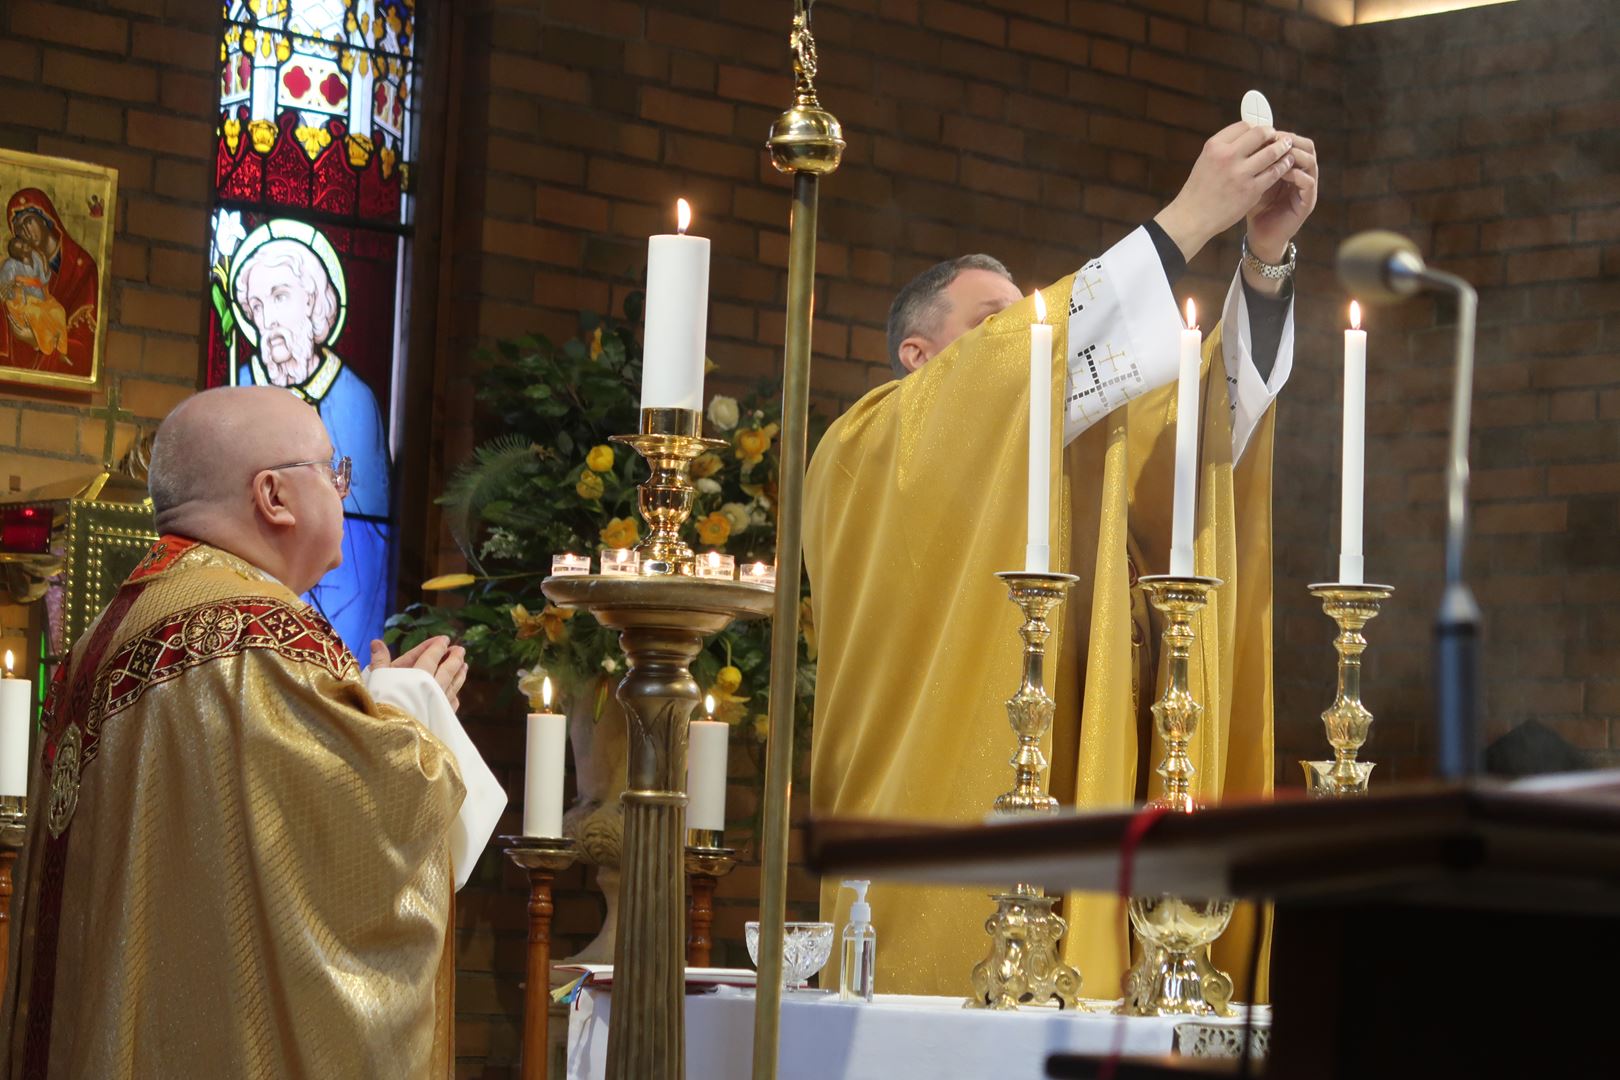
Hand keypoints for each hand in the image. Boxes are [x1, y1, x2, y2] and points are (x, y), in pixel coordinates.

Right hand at [370, 635, 469, 712]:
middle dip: (454, 658)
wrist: (395, 738)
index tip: (445, 639)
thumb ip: (380, 661)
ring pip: (454, 684)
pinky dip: (455, 696)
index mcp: (419, 675)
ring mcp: (441, 702)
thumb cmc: (382, 706)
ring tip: (465, 666)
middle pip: (448, 669)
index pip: (431, 656)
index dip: (438, 647)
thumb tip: (376, 642)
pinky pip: (452, 703)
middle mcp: (434, 686)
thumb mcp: (377, 680)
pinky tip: (456, 694)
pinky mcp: (442, 717)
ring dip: (460, 674)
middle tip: (460, 649)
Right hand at [1154, 122, 1296, 263]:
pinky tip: (1286, 166)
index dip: (1257, 128)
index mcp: (1214, 146)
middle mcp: (1227, 156)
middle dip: (1273, 134)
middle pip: (1260, 133)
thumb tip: (1250, 137)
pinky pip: (1274, 173)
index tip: (1263, 134)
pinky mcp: (1250, 190)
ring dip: (1283, 149)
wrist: (1192, 218)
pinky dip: (1283, 167)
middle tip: (1280, 138)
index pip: (1244, 126)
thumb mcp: (1206, 161)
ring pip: (1271, 152)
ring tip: (1288, 149)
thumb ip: (1225, 148)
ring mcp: (1239, 173)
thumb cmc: (1200, 190)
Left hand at [1246, 132, 1317, 265]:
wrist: (1259, 236)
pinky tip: (1282, 172)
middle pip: (1307, 146)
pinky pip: (1308, 182)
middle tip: (1275, 140)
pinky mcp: (1307, 203)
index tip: (1266, 131)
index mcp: (1291, 167)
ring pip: (1311, 161)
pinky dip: (1296, 174)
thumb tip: (1243, 137)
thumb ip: (1253, 161)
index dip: (1282, 134)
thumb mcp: (1251, 180)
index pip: (1295, 141)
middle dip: (1291, 141)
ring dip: (1294, 155)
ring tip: (1278, 154)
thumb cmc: (1253, 207)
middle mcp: (1302, 174)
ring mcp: (1307, 188)